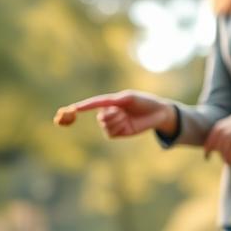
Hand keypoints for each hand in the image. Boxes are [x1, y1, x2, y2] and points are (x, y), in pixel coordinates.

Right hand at [57, 90, 176, 137]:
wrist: (158, 113)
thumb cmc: (144, 101)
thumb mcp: (129, 98)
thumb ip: (114, 102)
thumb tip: (102, 109)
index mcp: (110, 102)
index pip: (93, 104)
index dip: (82, 107)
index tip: (72, 109)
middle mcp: (109, 113)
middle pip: (99, 117)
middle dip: (110, 115)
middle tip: (121, 111)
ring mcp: (113, 124)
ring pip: (104, 126)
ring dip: (115, 121)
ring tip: (126, 117)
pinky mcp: (118, 133)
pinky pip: (110, 133)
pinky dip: (117, 128)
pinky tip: (126, 124)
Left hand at [204, 99, 230, 164]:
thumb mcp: (230, 123)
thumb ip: (223, 132)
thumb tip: (219, 146)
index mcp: (218, 126)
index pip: (209, 142)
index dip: (207, 151)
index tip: (207, 157)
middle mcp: (222, 131)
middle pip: (217, 149)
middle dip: (220, 155)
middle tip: (225, 159)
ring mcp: (230, 135)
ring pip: (224, 152)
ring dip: (226, 159)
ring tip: (229, 162)